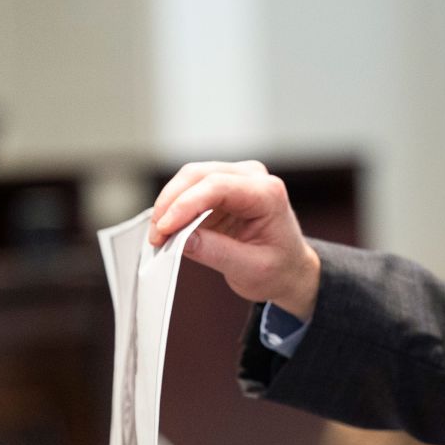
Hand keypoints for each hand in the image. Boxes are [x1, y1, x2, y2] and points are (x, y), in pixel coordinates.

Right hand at [148, 160, 320, 320]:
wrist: (289, 268)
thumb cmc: (278, 268)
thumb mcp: (251, 269)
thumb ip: (216, 252)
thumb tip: (179, 238)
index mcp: (268, 194)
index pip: (218, 187)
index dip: (185, 205)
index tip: (164, 229)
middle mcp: (252, 177)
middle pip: (198, 175)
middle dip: (170, 204)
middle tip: (155, 237)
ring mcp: (235, 178)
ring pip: (188, 178)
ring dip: (167, 205)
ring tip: (158, 237)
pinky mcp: (220, 188)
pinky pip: (188, 190)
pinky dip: (173, 208)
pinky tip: (165, 230)